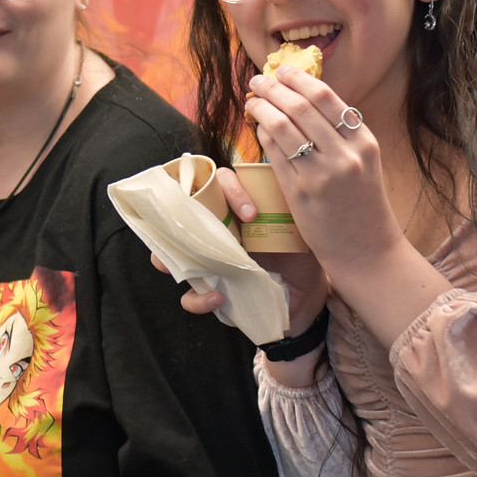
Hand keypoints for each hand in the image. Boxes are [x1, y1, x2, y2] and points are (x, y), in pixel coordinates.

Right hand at [153, 169, 329, 332]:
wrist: (308, 297)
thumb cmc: (301, 255)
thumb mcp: (297, 226)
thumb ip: (289, 203)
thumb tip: (292, 178)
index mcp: (234, 209)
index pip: (219, 184)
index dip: (230, 192)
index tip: (251, 214)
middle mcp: (215, 232)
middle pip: (180, 215)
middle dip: (174, 220)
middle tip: (195, 230)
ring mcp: (207, 262)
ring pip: (170, 256)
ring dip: (168, 260)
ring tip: (188, 267)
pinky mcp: (210, 291)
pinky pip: (190, 296)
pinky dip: (198, 298)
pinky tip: (218, 298)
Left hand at [244, 66, 405, 273]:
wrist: (366, 249)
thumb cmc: (361, 203)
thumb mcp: (363, 161)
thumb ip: (340, 134)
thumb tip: (302, 101)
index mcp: (363, 141)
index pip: (326, 97)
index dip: (298, 79)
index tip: (281, 71)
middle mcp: (345, 154)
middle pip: (300, 106)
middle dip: (273, 87)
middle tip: (257, 81)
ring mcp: (322, 173)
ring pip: (283, 126)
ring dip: (262, 107)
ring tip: (252, 101)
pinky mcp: (300, 192)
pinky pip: (275, 153)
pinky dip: (263, 134)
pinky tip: (257, 127)